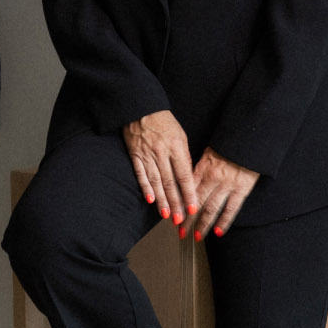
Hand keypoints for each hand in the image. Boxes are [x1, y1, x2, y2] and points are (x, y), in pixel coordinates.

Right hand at [123, 110, 197, 225]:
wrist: (140, 107)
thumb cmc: (163, 121)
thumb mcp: (180, 135)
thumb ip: (184, 156)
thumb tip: (188, 177)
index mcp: (176, 147)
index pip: (184, 175)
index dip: (189, 193)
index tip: (193, 207)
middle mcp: (161, 153)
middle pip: (170, 183)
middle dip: (176, 203)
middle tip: (180, 219)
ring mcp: (147, 155)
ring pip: (156, 182)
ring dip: (162, 200)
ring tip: (167, 215)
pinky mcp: (135, 155)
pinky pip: (140, 174)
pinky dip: (145, 188)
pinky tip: (150, 199)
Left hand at [180, 149, 258, 239]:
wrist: (248, 141)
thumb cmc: (228, 146)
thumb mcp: (208, 153)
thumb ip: (198, 169)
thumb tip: (186, 182)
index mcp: (202, 169)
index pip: (187, 191)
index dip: (179, 204)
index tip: (173, 214)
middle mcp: (212, 179)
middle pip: (196, 203)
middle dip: (187, 219)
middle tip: (180, 231)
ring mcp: (227, 186)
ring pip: (211, 209)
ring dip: (202, 225)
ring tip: (196, 236)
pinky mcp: (241, 190)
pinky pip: (231, 209)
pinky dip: (224, 222)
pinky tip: (217, 232)